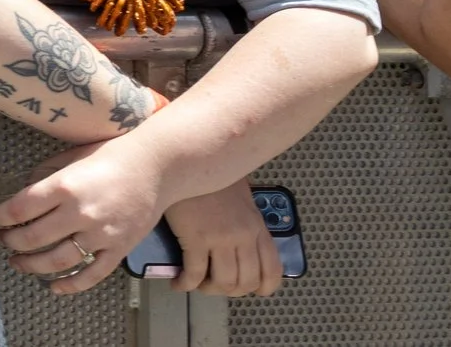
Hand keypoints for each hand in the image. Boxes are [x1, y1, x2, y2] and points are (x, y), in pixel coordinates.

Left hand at [0, 140, 167, 295]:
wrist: (155, 167)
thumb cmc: (111, 156)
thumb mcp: (71, 157)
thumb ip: (46, 176)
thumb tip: (22, 194)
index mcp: (64, 186)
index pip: (21, 208)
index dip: (2, 217)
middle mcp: (80, 213)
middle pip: (34, 238)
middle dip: (11, 241)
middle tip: (4, 240)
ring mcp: (101, 235)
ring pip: (57, 261)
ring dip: (32, 265)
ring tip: (19, 262)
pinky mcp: (119, 250)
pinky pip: (92, 275)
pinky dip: (70, 285)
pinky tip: (54, 286)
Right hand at [161, 178, 283, 296]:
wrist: (186, 159)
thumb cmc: (210, 175)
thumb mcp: (240, 197)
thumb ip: (245, 221)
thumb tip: (240, 243)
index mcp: (257, 226)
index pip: (272, 270)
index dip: (262, 287)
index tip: (250, 290)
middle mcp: (243, 236)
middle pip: (245, 281)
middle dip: (229, 291)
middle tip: (215, 286)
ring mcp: (220, 238)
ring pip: (223, 282)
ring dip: (209, 290)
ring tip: (197, 285)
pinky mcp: (195, 238)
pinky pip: (194, 273)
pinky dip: (186, 284)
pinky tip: (179, 282)